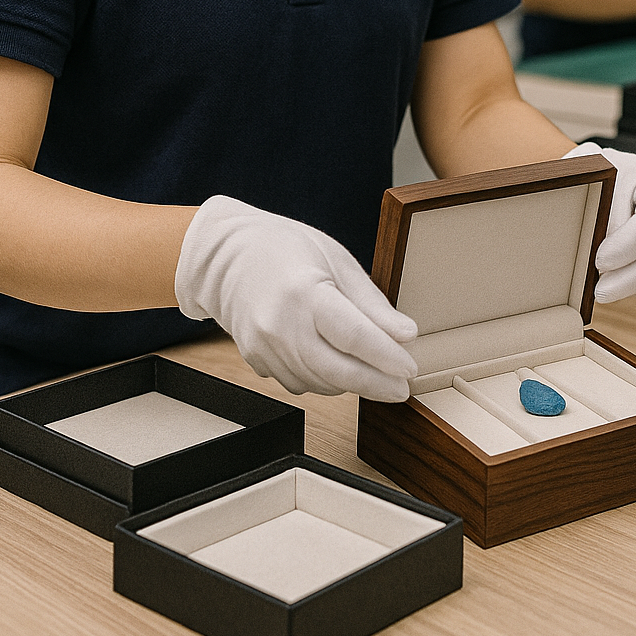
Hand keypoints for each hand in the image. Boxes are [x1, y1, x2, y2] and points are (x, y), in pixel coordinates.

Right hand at [175, 196, 417, 399]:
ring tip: (373, 372)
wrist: (225, 256)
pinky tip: (337, 365)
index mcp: (305, 292)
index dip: (387, 358)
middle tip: (402, 387)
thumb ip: (371, 302)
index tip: (410, 368)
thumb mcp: (336, 260)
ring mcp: (265, 348)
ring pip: (321, 383)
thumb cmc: (283, 248)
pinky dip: (324, 380)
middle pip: (339, 370)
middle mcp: (281, 326)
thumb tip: (405, 334)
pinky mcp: (256, 362)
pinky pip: (300, 383)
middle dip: (377, 384)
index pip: (355, 337)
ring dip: (352, 383)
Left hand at [562, 143, 635, 300]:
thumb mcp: (599, 178)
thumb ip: (603, 209)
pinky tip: (617, 284)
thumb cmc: (605, 172)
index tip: (600, 260)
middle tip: (600, 290)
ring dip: (634, 286)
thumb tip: (599, 250)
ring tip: (602, 290)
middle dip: (631, 276)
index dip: (629, 245)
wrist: (613, 174)